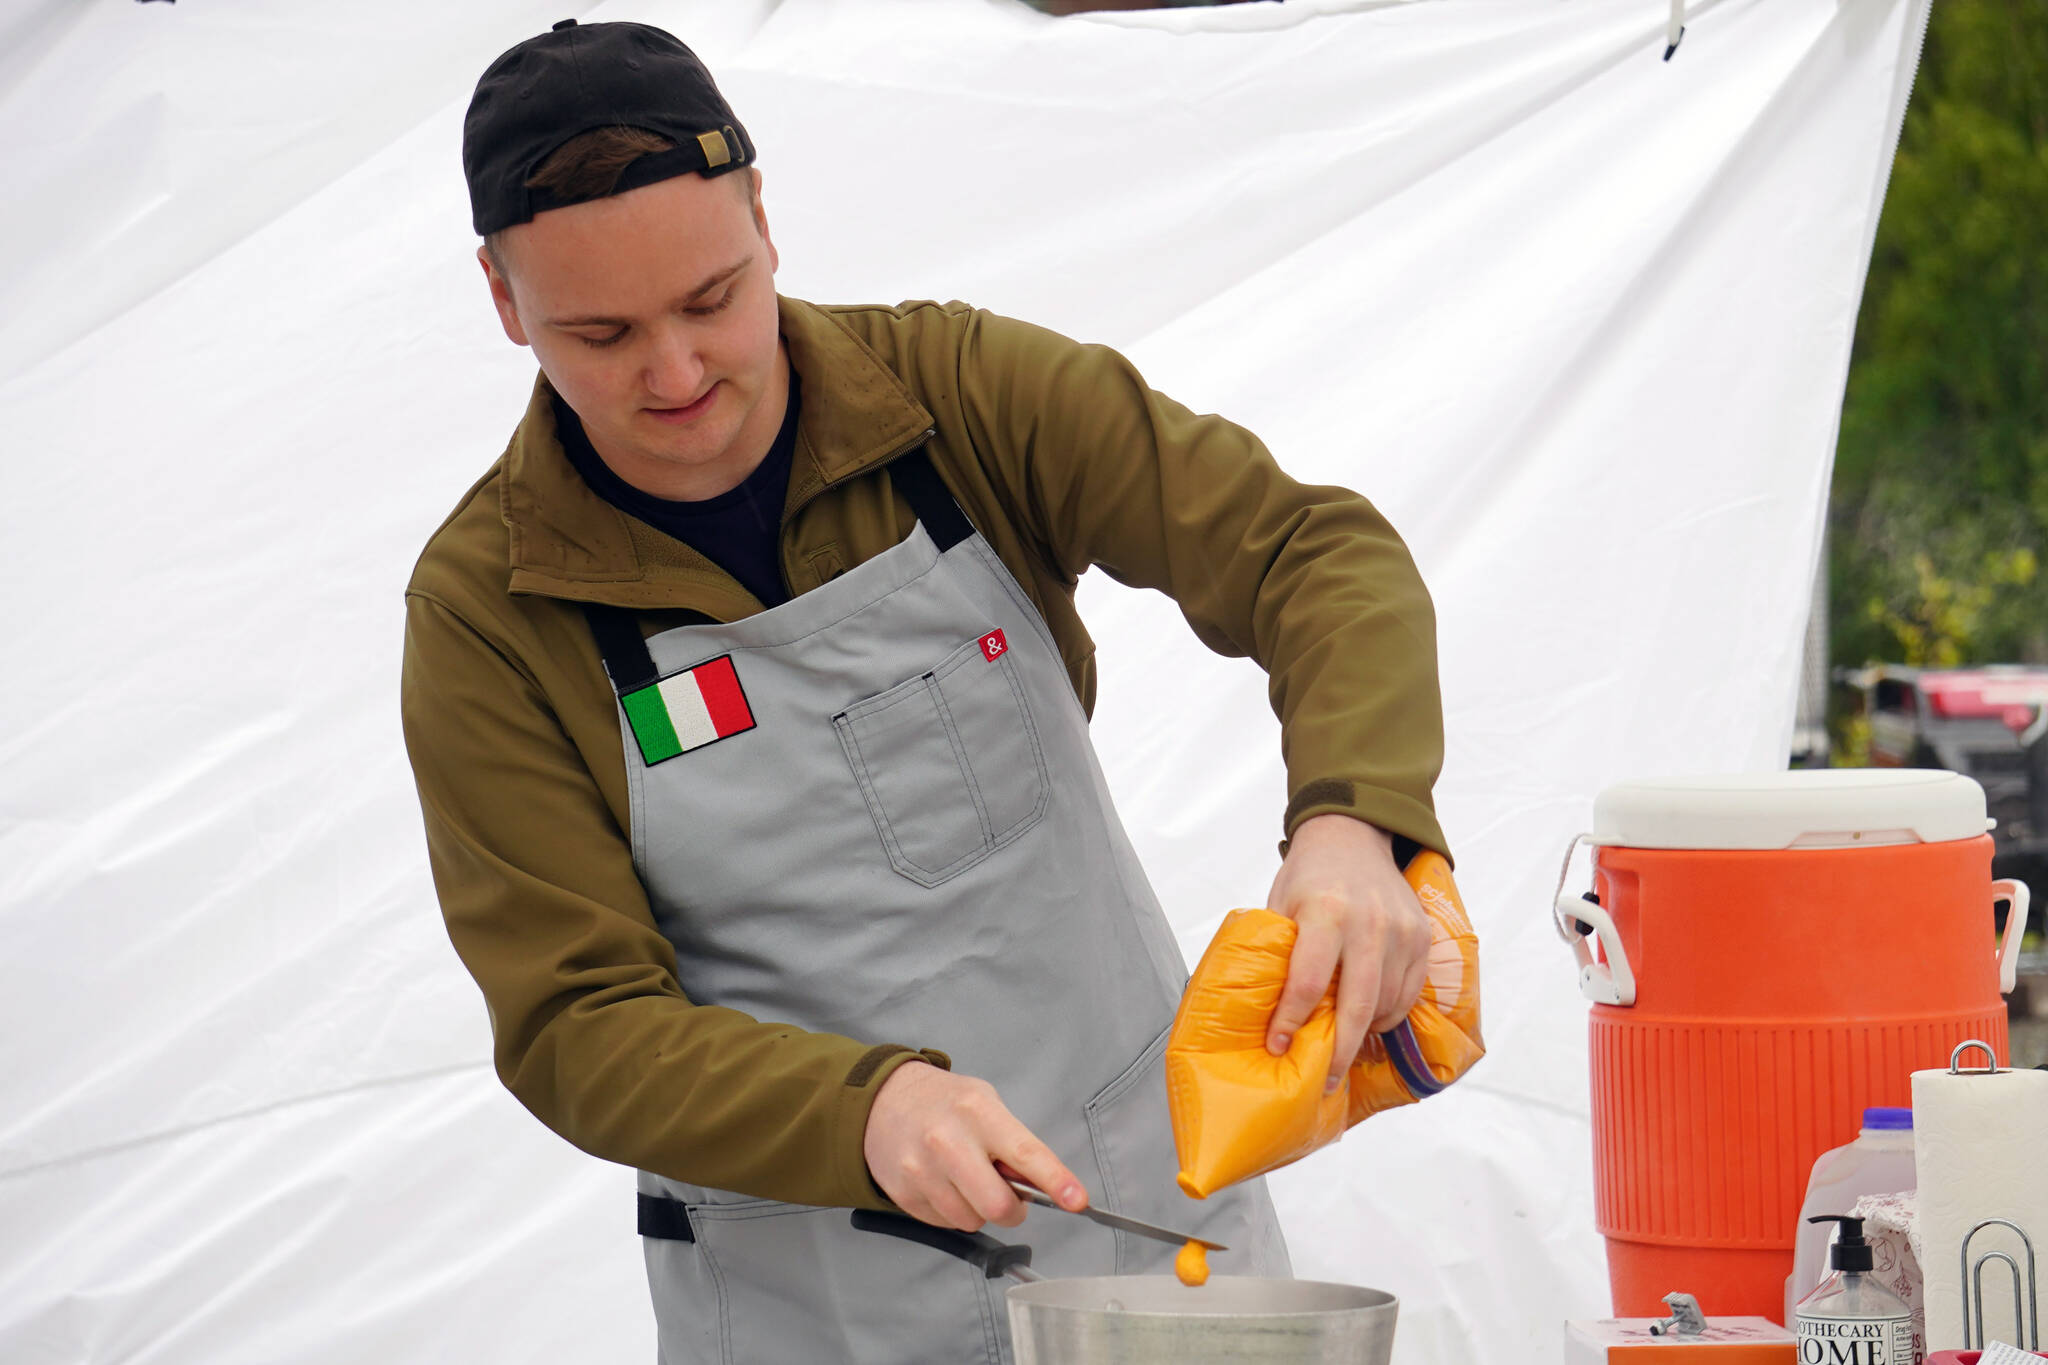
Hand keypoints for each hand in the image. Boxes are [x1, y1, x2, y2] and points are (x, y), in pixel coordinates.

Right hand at [862, 1061, 1088, 1230]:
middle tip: (1009, 1197)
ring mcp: (921, 1169)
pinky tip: (943, 1183)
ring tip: (966, 1179)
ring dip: (978, 1210)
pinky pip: (945, 1223)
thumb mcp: (986, 1104)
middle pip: (997, 1205)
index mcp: (978, 1112)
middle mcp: (948, 1141)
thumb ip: (1014, 1143)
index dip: (1055, 1180)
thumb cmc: (944, 1103)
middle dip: (1013, 1210)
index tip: (1077, 1199)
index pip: (1026, 1153)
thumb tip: (1043, 1185)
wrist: (882, 1101)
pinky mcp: (903, 1192)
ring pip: (971, 1220)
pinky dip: (952, 1211)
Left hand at [1263, 814, 1431, 1093]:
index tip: (1277, 1046)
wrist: (1352, 835)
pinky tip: (1368, 1021)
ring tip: (1342, 1049)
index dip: (1291, 1021)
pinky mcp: (1422, 937)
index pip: (1308, 982)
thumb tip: (1268, 1013)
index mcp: (1325, 912)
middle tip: (1324, 1081)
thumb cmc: (1309, 875)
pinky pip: (1408, 994)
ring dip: (1364, 1033)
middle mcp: (1368, 923)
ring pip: (1386, 1004)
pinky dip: (1388, 1014)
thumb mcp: (1282, 905)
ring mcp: (1401, 931)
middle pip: (1356, 1005)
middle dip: (1338, 1051)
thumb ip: (1282, 953)